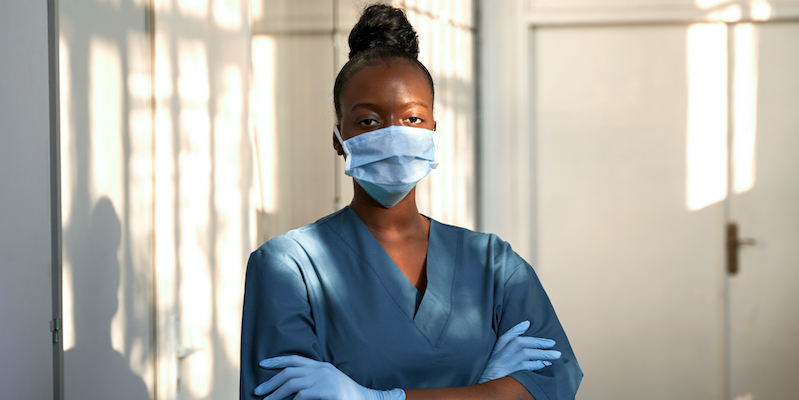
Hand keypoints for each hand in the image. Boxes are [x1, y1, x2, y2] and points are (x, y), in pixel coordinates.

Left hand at [255, 355, 404, 399]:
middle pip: (289, 372)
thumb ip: (312, 382)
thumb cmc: (347, 396)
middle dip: (271, 382)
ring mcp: (325, 379)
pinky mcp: (327, 391)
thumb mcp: (329, 384)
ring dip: (276, 395)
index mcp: (321, 366)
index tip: (262, 364)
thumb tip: (291, 389)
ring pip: (292, 384)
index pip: (294, 359)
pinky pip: (301, 396)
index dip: (277, 360)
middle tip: (258, 391)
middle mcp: (322, 370)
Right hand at [478, 320, 560, 383]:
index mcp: (495, 352)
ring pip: (526, 353)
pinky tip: (546, 363)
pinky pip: (526, 366)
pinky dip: (537, 364)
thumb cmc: (490, 377)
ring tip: (555, 354)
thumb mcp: (493, 362)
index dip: (516, 329)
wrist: (483, 389)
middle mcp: (500, 355)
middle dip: (537, 341)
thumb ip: (503, 353)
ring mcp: (506, 363)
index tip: (527, 324)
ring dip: (542, 353)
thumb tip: (518, 345)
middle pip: (520, 342)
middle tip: (552, 342)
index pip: (505, 337)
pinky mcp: (511, 373)